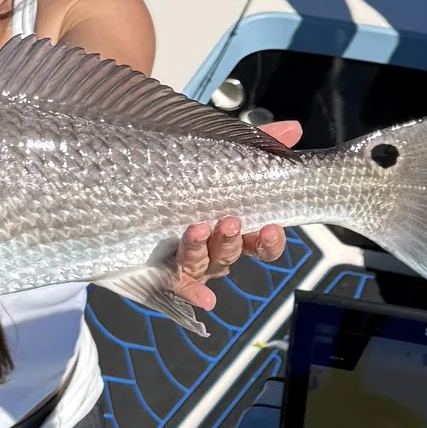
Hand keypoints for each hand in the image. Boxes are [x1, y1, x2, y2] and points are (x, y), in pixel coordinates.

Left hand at [174, 120, 299, 312]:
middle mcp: (213, 249)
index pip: (261, 244)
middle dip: (231, 240)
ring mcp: (189, 262)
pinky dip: (193, 294)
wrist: (132, 186)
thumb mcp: (223, 158)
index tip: (271, 228)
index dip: (269, 242)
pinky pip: (177, 286)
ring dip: (204, 251)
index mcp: (233, 229)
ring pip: (203, 264)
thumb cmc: (190, 179)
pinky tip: (204, 299)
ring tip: (198, 229)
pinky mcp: (163, 271)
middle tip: (230, 222)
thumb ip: (258, 146)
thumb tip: (294, 129)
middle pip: (230, 253)